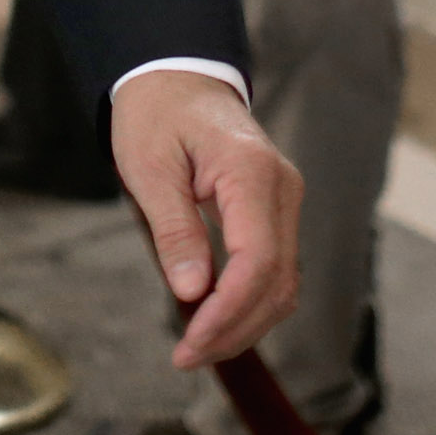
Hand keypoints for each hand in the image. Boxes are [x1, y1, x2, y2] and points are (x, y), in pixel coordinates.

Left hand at [111, 69, 301, 369]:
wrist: (176, 78)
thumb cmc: (156, 115)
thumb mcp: (149, 168)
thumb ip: (174, 229)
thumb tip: (191, 291)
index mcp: (251, 172)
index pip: (257, 262)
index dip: (227, 312)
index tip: (189, 344)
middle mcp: (283, 188)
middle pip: (277, 282)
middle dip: (235, 329)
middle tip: (186, 356)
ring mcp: (286, 200)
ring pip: (284, 283)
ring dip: (245, 323)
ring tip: (196, 347)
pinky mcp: (277, 211)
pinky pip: (275, 268)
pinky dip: (250, 301)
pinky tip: (214, 319)